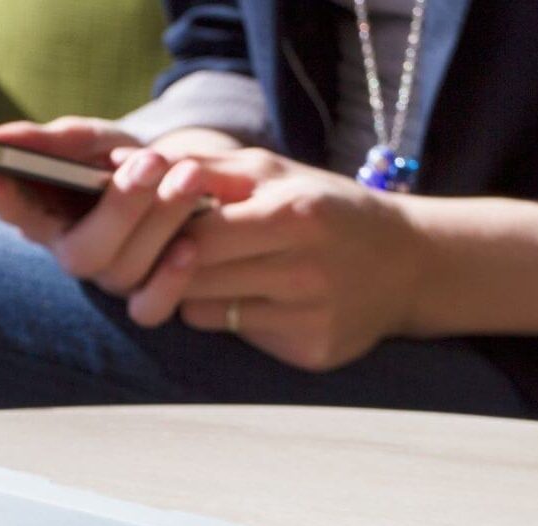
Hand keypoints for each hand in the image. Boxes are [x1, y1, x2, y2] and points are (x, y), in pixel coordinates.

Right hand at [0, 117, 232, 298]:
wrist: (173, 179)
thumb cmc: (115, 158)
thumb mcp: (85, 140)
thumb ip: (42, 141)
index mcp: (44, 214)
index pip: (13, 212)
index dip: (4, 200)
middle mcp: (72, 252)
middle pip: (82, 253)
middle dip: (121, 206)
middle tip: (152, 160)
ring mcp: (109, 279)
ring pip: (123, 271)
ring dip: (162, 220)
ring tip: (190, 174)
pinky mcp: (145, 299)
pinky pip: (150, 309)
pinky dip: (172, 279)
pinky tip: (191, 243)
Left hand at [132, 149, 424, 371]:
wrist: (408, 263)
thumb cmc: (325, 209)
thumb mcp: (274, 172)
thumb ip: (204, 166)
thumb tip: (129, 163)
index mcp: (294, 215)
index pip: (196, 235)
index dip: (164, 232)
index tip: (158, 226)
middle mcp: (305, 270)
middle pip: (195, 277)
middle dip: (171, 264)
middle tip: (172, 251)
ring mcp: (310, 316)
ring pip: (205, 312)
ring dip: (196, 292)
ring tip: (219, 271)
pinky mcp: (312, 351)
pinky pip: (237, 336)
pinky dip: (230, 318)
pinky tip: (257, 299)